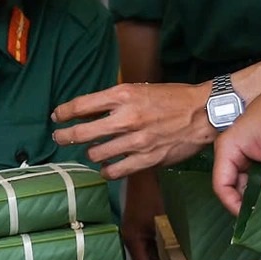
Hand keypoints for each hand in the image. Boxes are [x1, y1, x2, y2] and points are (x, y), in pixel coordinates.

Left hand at [51, 81, 209, 181]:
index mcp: (123, 96)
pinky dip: (107, 170)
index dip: (63, 113)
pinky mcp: (147, 159)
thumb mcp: (140, 89)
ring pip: (96, 154)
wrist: (203, 112)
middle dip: (65, 136)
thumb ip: (115, 100)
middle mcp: (126, 118)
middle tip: (60, 137)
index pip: (81, 106)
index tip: (57, 116)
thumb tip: (90, 110)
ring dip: (90, 153)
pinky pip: (116, 171)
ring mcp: (136, 141)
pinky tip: (107, 167)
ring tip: (92, 151)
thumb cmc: (172, 98)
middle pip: (82, 133)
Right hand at [122, 169, 163, 259]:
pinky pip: (144, 238)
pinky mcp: (134, 223)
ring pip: (144, 247)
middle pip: (142, 256)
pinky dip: (154, 239)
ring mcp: (130, 229)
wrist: (143, 178)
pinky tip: (166, 237)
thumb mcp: (159, 224)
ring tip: (172, 248)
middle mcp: (127, 236)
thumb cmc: (151, 200)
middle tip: (174, 258)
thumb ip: (163, 243)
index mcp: (130, 239)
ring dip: (156, 248)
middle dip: (157, 258)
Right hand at [210, 83, 260, 213]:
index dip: (234, 206)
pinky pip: (257, 178)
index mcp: (227, 149)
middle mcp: (232, 153)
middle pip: (232, 187)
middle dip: (246, 204)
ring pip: (246, 184)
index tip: (253, 221)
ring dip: (258, 197)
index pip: (221, 186)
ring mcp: (245, 154)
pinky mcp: (259, 156)